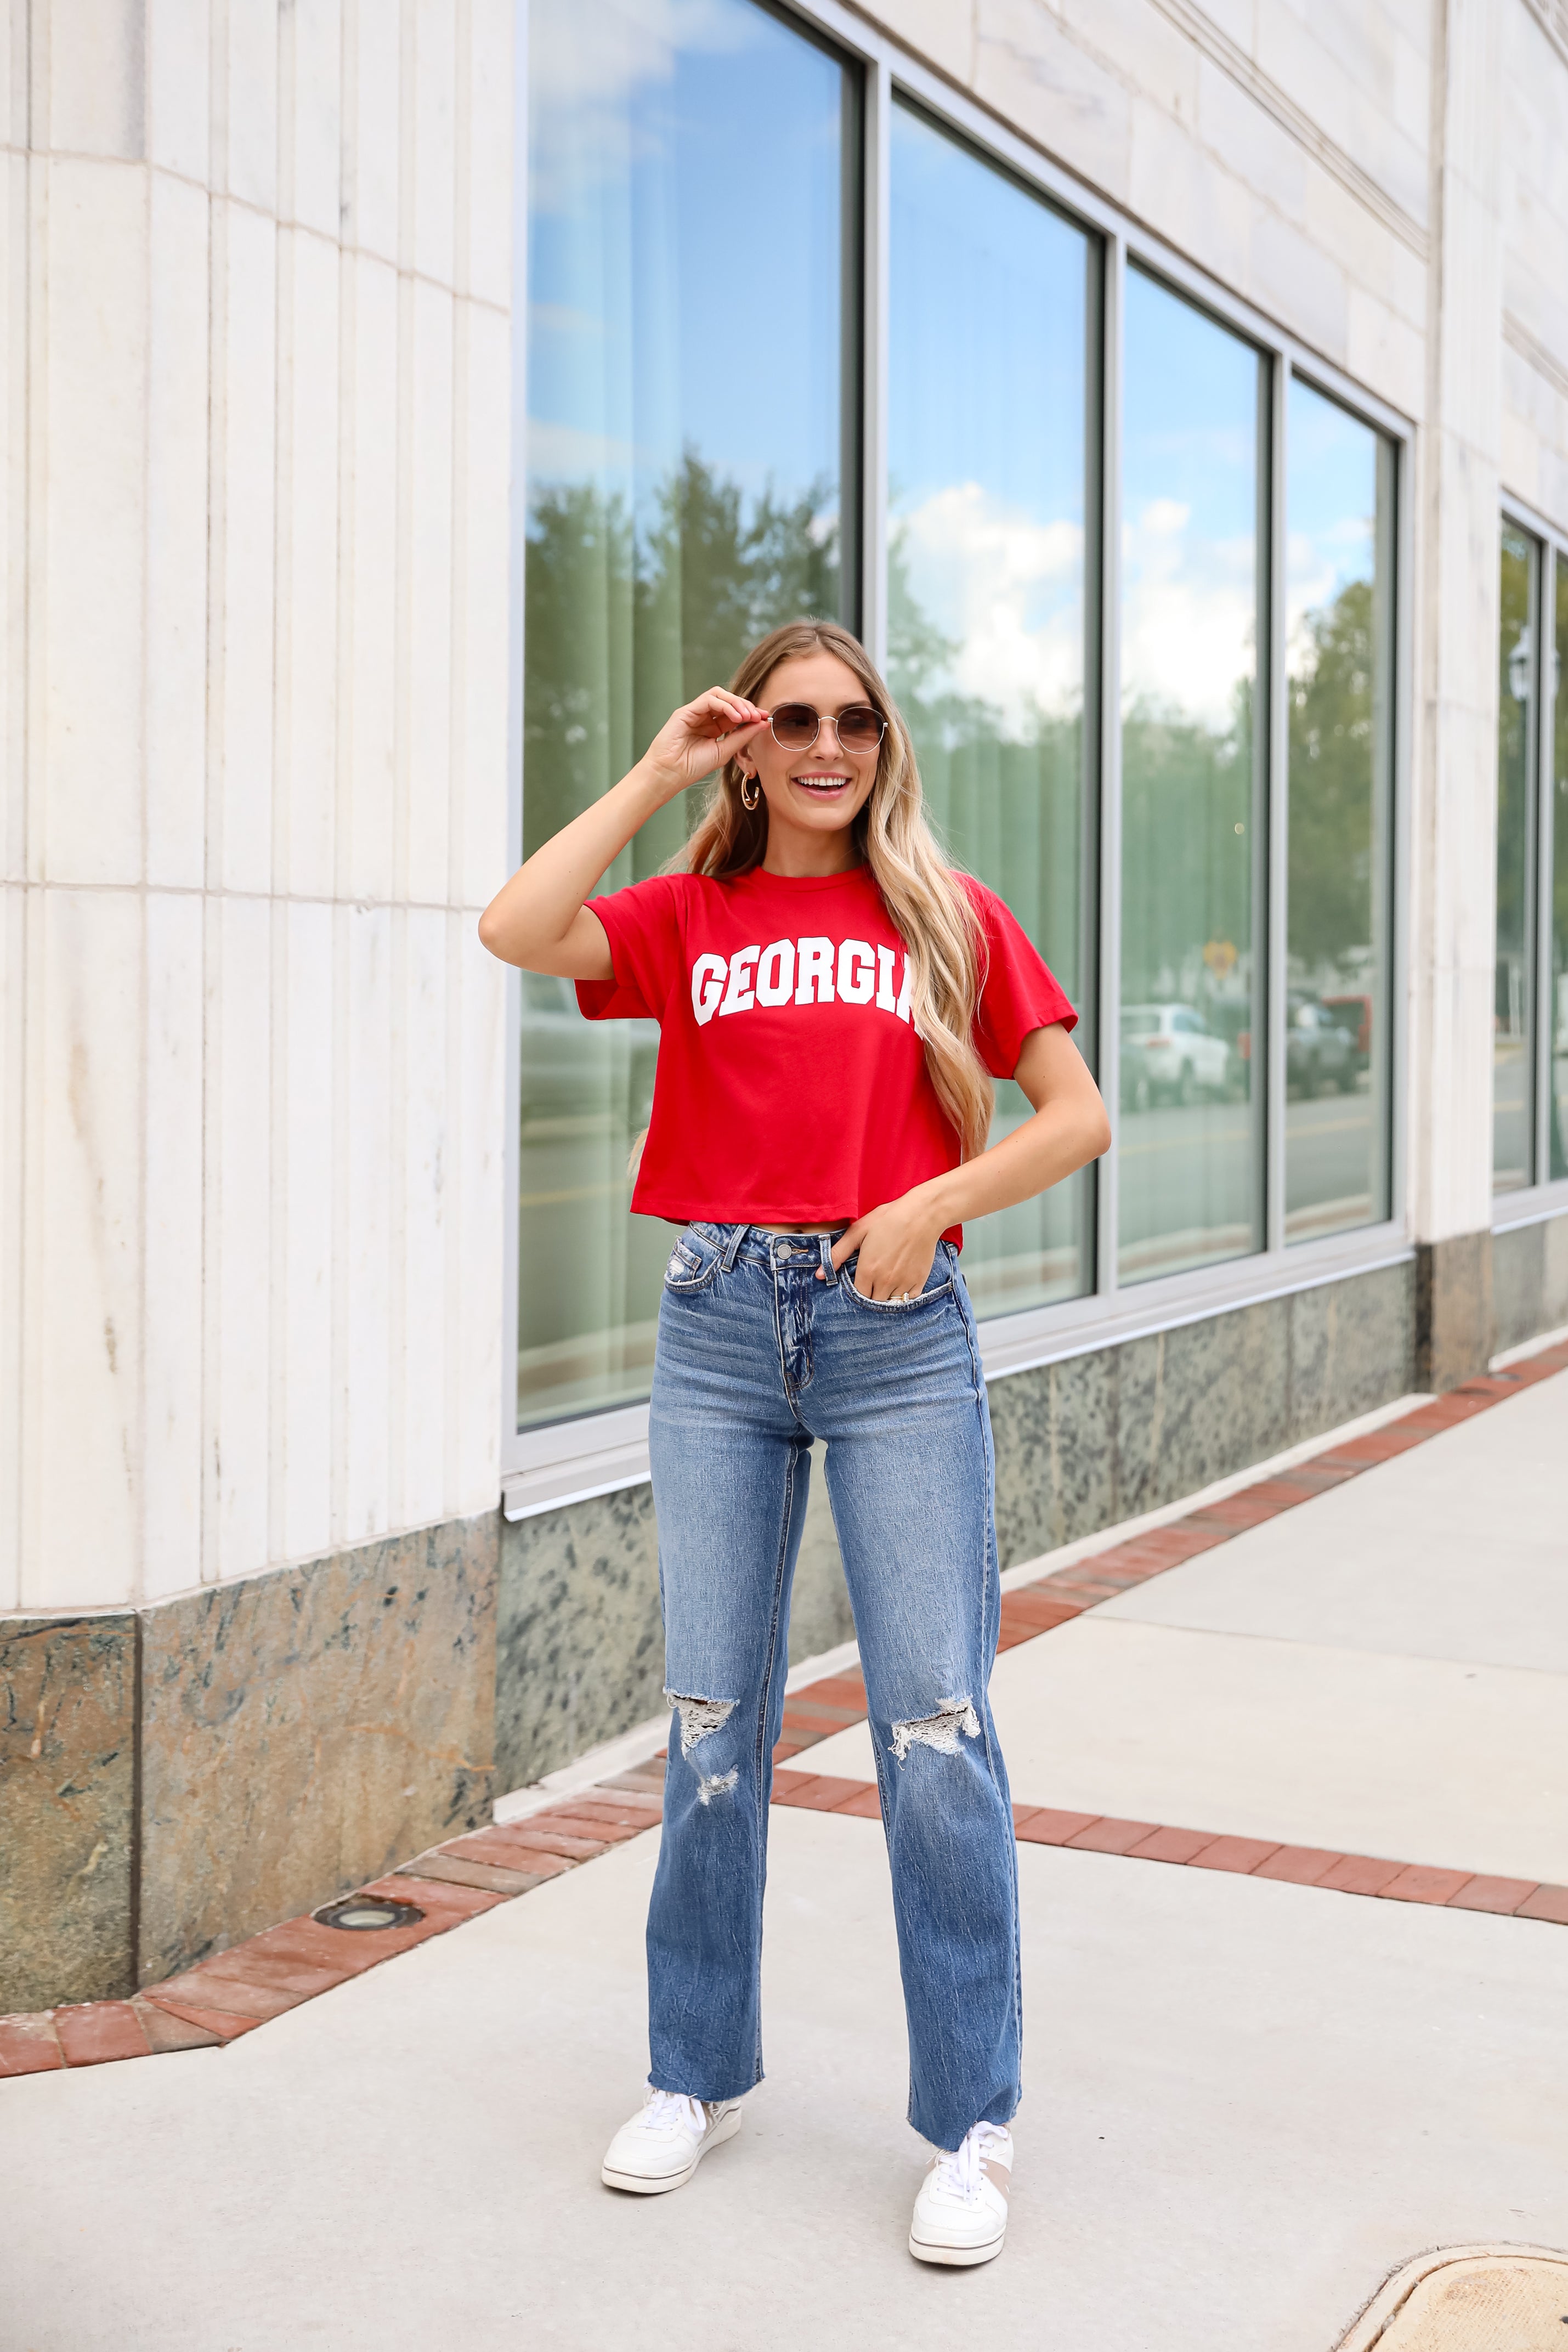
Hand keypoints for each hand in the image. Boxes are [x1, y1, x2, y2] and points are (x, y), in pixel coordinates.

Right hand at [639, 688, 769, 800]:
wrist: (669, 774)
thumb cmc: (692, 766)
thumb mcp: (724, 751)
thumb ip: (742, 736)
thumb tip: (762, 724)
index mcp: (714, 728)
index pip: (735, 714)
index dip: (751, 714)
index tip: (766, 718)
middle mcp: (705, 718)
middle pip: (729, 701)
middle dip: (746, 706)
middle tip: (759, 715)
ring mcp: (695, 713)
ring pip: (719, 695)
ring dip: (737, 703)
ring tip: (748, 715)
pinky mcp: (686, 711)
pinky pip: (708, 699)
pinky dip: (725, 705)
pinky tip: (735, 717)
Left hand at [825, 1190, 945, 1300]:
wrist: (921, 1214)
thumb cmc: (888, 1219)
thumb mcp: (858, 1231)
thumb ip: (837, 1254)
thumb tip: (820, 1274)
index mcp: (868, 1271)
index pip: (858, 1296)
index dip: (857, 1291)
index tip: (860, 1282)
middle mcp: (885, 1281)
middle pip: (873, 1302)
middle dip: (871, 1294)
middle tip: (873, 1282)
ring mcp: (903, 1283)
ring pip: (890, 1302)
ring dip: (886, 1296)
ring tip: (886, 1282)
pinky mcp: (919, 1281)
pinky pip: (909, 1300)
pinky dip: (904, 1295)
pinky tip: (901, 1282)